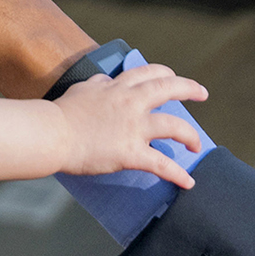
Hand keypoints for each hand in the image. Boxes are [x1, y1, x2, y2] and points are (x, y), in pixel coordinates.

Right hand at [54, 67, 208, 187]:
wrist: (52, 134)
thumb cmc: (61, 114)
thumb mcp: (82, 89)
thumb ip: (98, 84)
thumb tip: (105, 81)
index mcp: (117, 88)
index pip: (147, 73)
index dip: (164, 73)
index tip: (172, 77)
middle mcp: (130, 103)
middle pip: (168, 89)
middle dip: (189, 89)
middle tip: (202, 94)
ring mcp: (133, 127)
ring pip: (173, 126)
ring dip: (190, 135)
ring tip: (196, 145)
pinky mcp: (131, 153)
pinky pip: (161, 164)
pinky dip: (177, 174)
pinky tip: (188, 182)